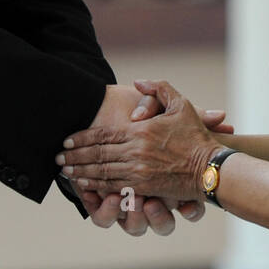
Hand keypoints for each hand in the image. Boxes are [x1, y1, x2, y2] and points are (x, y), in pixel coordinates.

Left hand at [58, 79, 217, 210]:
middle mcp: (135, 152)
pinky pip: (114, 186)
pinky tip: (84, 186)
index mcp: (140, 131)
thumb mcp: (180, 103)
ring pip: (101, 172)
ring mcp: (138, 171)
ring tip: (65, 172)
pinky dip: (96, 186)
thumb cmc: (196, 135)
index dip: (82, 138)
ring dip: (80, 172)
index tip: (67, 140)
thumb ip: (159, 88)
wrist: (211, 167)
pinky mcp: (144, 187)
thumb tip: (138, 80)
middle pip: (96, 154)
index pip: (102, 134)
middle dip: (74, 156)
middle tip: (58, 157)